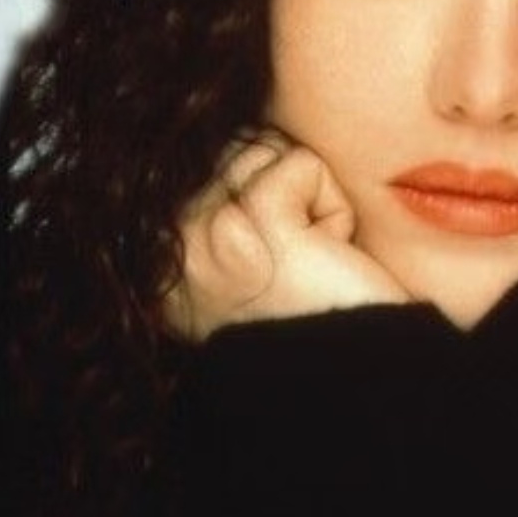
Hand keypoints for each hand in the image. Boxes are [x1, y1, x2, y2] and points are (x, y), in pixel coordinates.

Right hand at [162, 133, 408, 340]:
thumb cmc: (319, 316)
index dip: (265, 193)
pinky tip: (327, 257)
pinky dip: (334, 207)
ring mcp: (203, 231)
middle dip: (289, 192)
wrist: (358, 376)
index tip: (280, 263)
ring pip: (270, 149)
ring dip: (313, 201)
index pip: (208, 159)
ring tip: (313, 261)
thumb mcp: (251, 257)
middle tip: (303, 263)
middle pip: (239, 145)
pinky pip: (304, 164)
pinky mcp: (254, 220)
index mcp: (159, 257)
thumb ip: (224, 204)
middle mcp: (168, 244)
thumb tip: (241, 140)